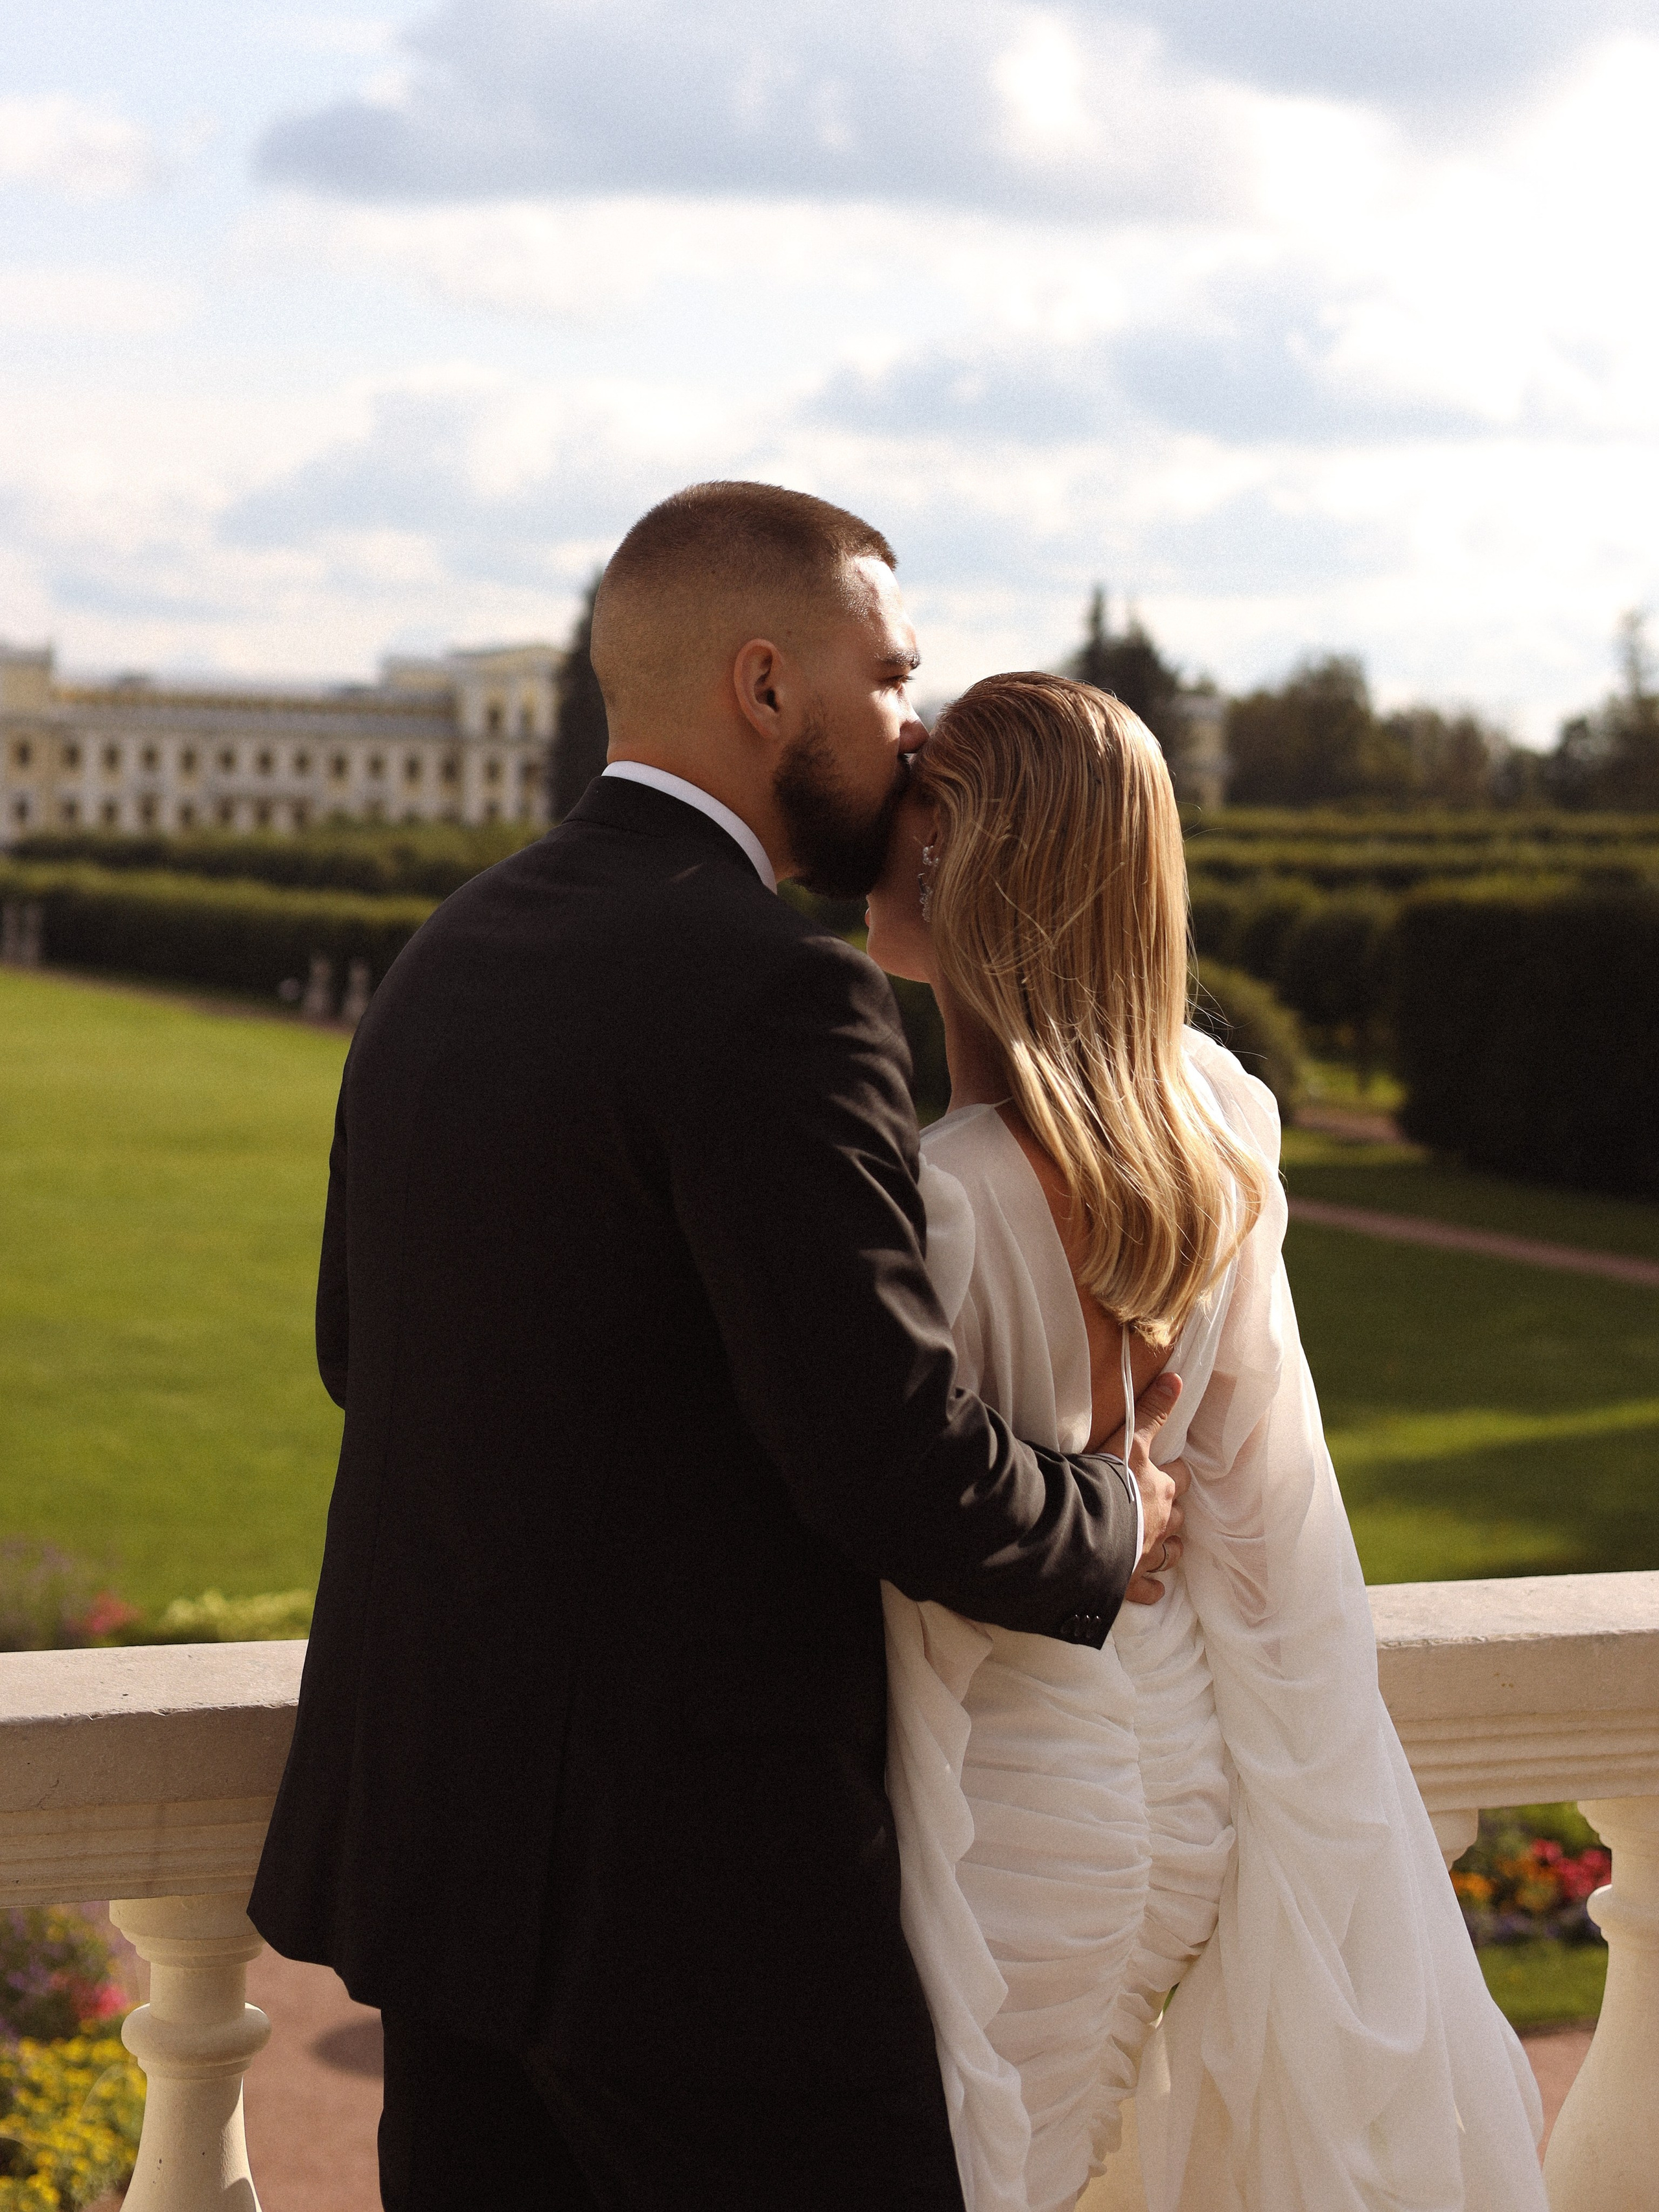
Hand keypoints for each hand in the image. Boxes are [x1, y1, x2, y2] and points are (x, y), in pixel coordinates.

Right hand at [1102, 1371, 1188, 1605]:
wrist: (1086, 1529)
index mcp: (1159, 1489)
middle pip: (1178, 1515)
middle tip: (1165, 1506)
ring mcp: (1146, 1552)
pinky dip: (1152, 1589)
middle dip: (1174, 1511)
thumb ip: (1151, 1411)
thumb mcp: (1129, 1440)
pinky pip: (1146, 1589)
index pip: (1179, 1478)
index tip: (1172, 1470)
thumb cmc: (1106, 1480)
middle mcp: (1160, 1522)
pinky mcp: (1130, 1578)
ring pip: (1170, 1552)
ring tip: (1168, 1544)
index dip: (1176, 1473)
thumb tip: (1177, 1378)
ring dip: (1171, 1547)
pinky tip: (1156, 1591)